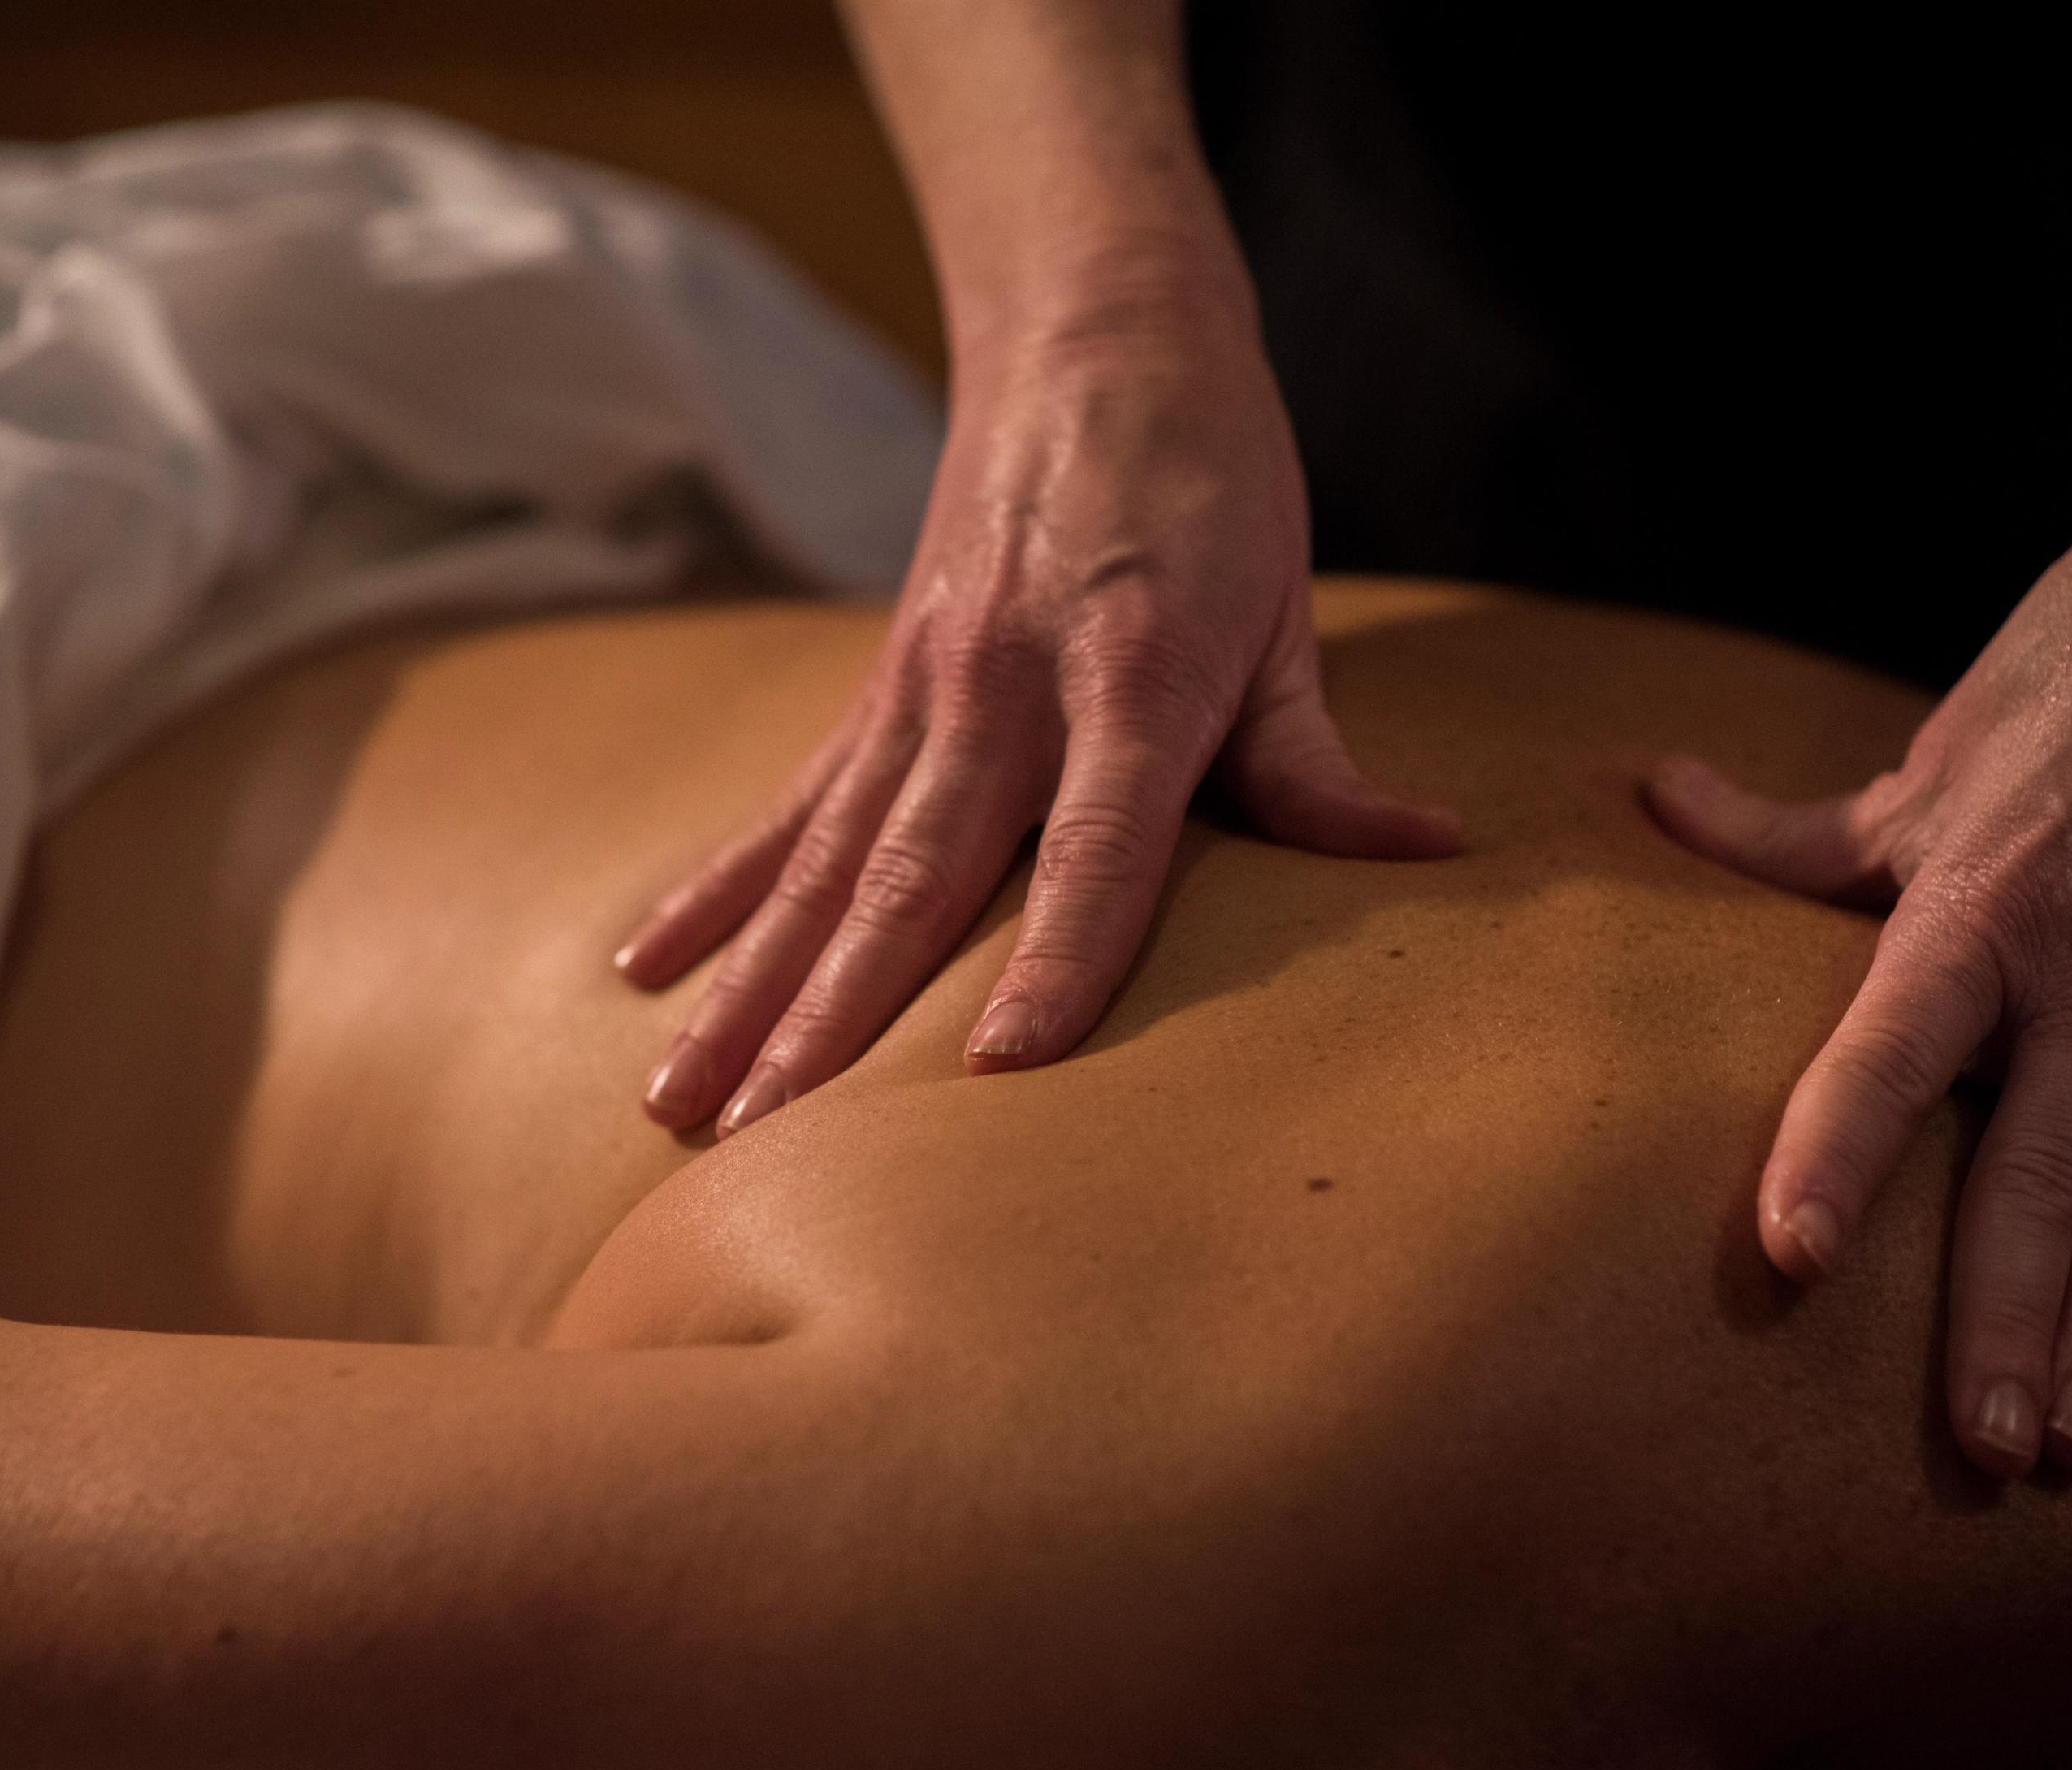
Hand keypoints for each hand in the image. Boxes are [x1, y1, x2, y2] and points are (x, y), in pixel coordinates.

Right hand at [619, 295, 1461, 1135]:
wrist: (1095, 329)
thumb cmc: (1216, 483)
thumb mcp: (1286, 619)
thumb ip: (1317, 763)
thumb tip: (1425, 854)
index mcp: (1131, 673)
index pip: (1096, 848)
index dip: (1055, 959)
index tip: (998, 1070)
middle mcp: (1003, 685)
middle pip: (917, 875)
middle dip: (835, 1016)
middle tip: (770, 1137)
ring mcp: (921, 687)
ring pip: (825, 863)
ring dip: (749, 988)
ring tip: (675, 1103)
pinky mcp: (877, 688)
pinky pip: (788, 808)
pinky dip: (719, 892)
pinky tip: (645, 967)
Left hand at [1645, 494, 2071, 1478]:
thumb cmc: (2071, 685)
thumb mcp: (1923, 762)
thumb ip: (1786, 832)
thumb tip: (1649, 795)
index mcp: (1989, 901)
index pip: (1893, 1047)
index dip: (1837, 1149)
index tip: (1794, 1253)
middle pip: (2039, 1167)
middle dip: (2004, 1314)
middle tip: (1972, 1445)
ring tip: (2064, 1442)